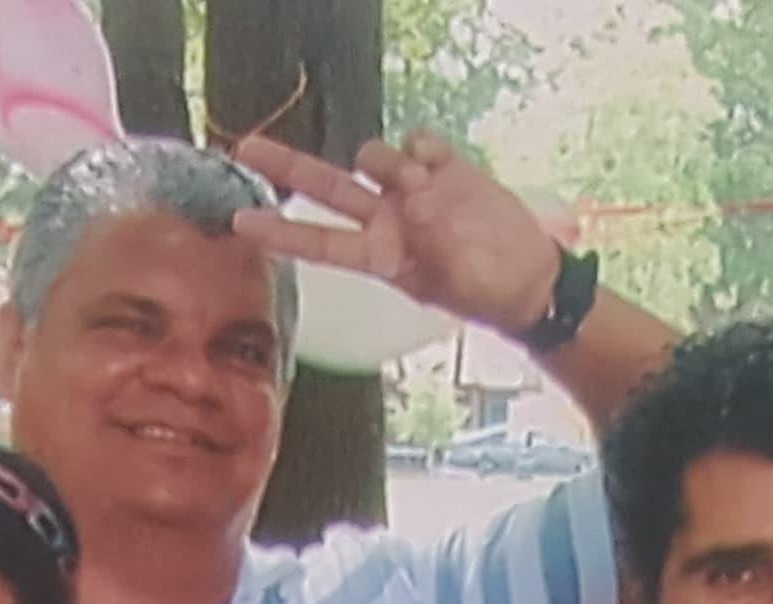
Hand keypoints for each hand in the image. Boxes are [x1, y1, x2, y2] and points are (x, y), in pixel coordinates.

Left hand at [231, 130, 566, 339]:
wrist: (529, 278)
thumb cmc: (487, 293)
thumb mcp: (455, 285)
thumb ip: (429, 241)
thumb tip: (416, 199)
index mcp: (380, 257)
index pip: (320, 242)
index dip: (281, 232)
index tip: (243, 225)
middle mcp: (387, 220)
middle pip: (327, 188)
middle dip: (287, 167)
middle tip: (248, 149)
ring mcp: (411, 192)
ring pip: (374, 158)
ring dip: (391, 163)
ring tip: (425, 186)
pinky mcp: (442, 169)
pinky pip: (415, 141)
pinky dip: (422, 147)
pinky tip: (439, 165)